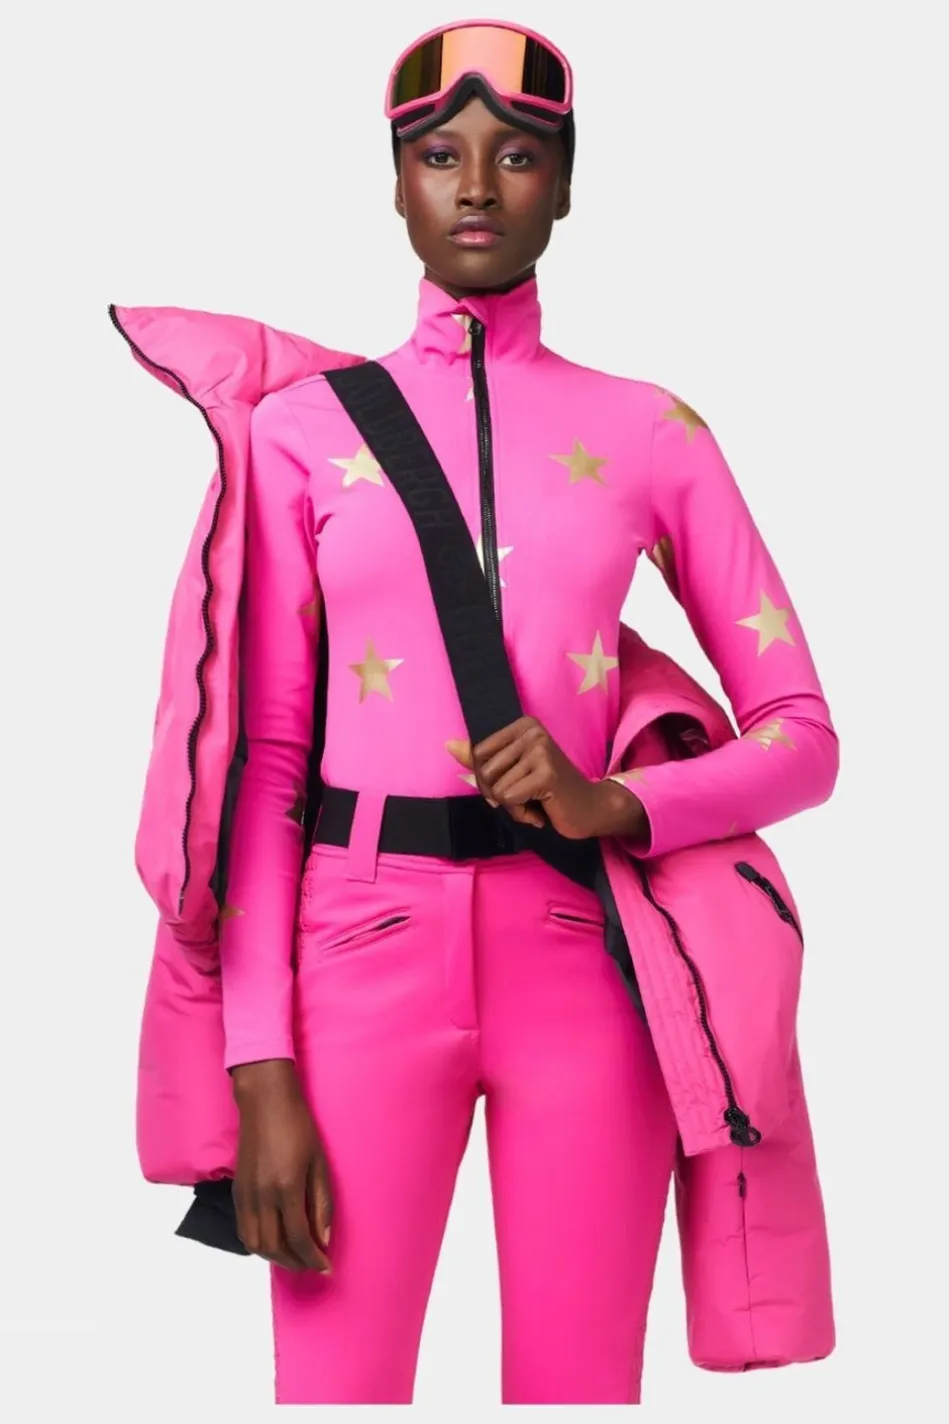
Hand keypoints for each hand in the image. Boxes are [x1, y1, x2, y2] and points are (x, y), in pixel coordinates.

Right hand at [230, 1059, 332, 1272]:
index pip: (299, 1238)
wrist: (265, 1103)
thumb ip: (321, 1202)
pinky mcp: (236, 1191)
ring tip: (295, 1257)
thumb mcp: (319, 1162)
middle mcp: (262, 1196)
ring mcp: (245, 1195)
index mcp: (286, 1187)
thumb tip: (323, 1238)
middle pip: (275, 1247)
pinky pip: (244, 1230)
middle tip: (313, 1265)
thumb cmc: (298, 1127)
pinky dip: (258, 1244)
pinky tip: (274, 1242)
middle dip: (295, 1262)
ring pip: (256, 1244)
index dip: (313, 1258)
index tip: (326, 1267)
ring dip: (275, 1257)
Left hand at [446, 717, 647, 840]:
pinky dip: (522, 813)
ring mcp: (540, 751)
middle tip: (526, 796)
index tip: (513, 783)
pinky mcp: (546, 773)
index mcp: (522, 725)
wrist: (590, 808)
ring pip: (497, 789)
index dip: (487, 779)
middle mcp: (532, 732)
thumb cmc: (548, 791)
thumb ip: (482, 758)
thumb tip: (449, 745)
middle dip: (499, 794)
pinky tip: (541, 810)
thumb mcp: (512, 771)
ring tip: (536, 801)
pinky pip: (509, 799)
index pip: (477, 753)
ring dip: (513, 806)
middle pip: (484, 771)